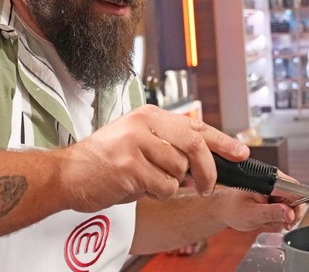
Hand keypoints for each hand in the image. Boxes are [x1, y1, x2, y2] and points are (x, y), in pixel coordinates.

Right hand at [56, 105, 248, 212]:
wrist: (68, 174)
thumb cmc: (102, 160)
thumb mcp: (135, 138)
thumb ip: (166, 141)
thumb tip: (202, 155)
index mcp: (148, 115)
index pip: (195, 126)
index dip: (222, 141)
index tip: (240, 152)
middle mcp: (144, 125)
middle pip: (195, 147)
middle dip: (207, 172)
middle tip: (206, 186)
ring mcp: (136, 145)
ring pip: (179, 171)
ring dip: (168, 184)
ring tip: (144, 181)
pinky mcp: (131, 167)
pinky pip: (163, 187)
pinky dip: (155, 194)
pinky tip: (135, 187)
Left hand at [211, 178, 305, 232]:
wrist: (222, 209)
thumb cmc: (231, 209)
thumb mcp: (251, 214)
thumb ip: (271, 213)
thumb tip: (290, 213)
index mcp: (266, 180)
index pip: (294, 189)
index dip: (297, 206)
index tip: (291, 220)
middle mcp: (271, 181)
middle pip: (295, 197)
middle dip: (288, 214)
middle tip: (276, 223)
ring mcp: (272, 188)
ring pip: (290, 204)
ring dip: (280, 217)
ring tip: (264, 219)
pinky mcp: (271, 194)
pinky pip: (282, 207)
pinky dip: (276, 216)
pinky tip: (264, 218)